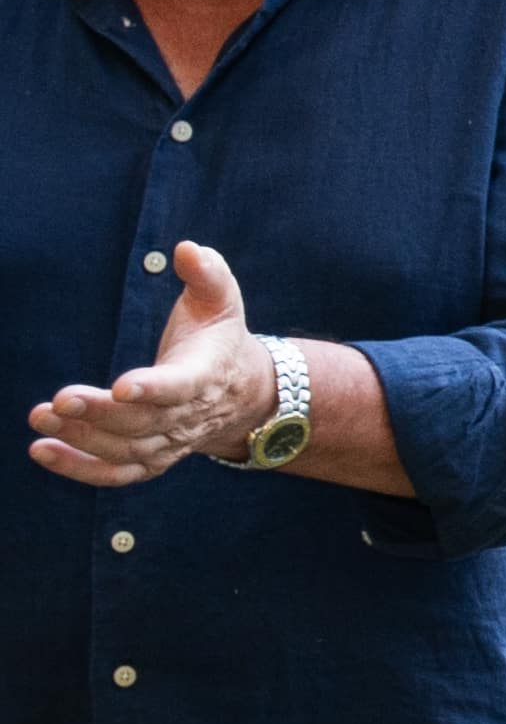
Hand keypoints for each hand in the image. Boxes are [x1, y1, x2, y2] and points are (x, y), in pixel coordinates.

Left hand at [31, 242, 273, 486]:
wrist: (245, 393)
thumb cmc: (220, 339)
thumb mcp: (222, 300)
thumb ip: (207, 273)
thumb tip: (186, 249)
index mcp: (207, 375)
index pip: (182, 387)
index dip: (154, 389)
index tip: (122, 386)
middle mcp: (189, 415)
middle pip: (143, 423)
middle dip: (99, 414)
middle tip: (57, 401)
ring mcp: (171, 441)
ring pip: (126, 450)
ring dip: (82, 439)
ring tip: (41, 418)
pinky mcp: (153, 458)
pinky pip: (118, 474)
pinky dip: (81, 469)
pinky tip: (43, 452)